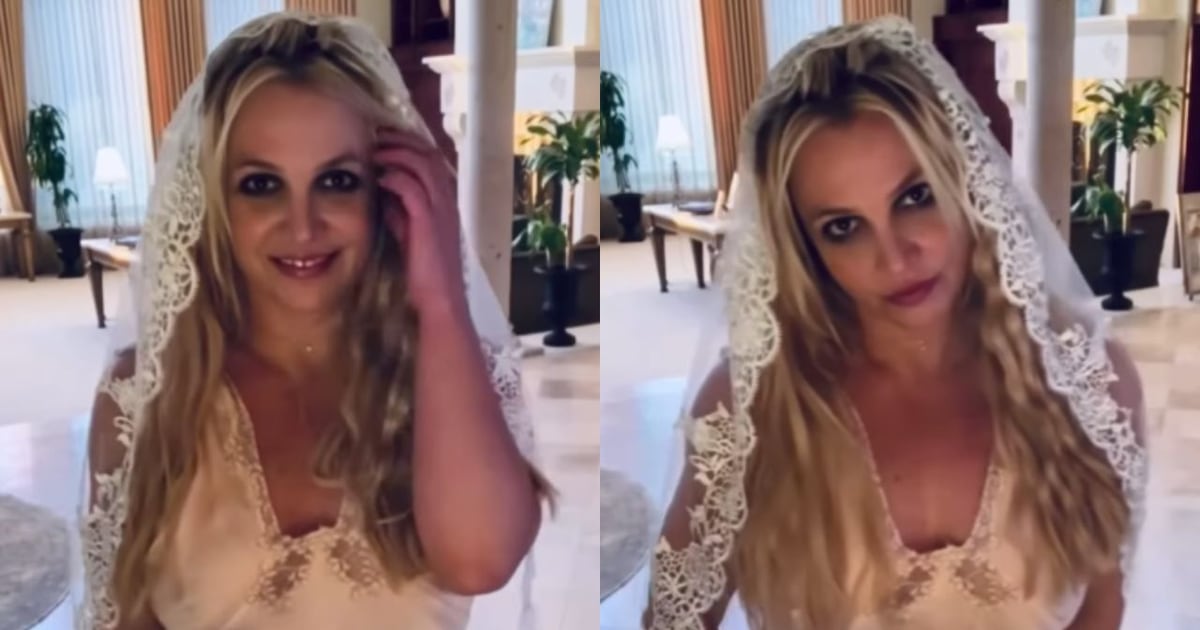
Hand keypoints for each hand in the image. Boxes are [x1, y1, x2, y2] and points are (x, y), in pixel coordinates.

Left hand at [375, 129, 466, 317]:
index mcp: (445, 202)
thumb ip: (399, 211)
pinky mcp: (428, 221)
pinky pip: (413, 187)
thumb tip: (383, 192)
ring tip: (375, 151)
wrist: (438, 299)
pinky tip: (380, 176)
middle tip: (377, 135)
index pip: (432, 158)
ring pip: (423, 164)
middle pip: (429, 153)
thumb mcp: (409, 233)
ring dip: (397, 152)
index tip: (384, 139)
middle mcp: (447, 200)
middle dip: (402, 140)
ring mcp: (440, 209)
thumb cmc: (424, 271)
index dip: (409, 144)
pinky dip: (396, 176)